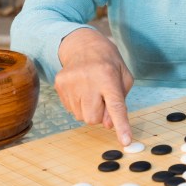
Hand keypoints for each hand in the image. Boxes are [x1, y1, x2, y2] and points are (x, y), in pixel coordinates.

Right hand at [55, 28, 133, 145]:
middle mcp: (87, 80)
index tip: (126, 141)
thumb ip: (120, 101)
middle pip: (94, 118)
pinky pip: (71, 110)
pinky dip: (79, 104)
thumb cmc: (107, 61)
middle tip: (102, 97)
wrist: (82, 44)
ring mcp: (70, 83)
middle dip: (101, 115)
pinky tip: (81, 88)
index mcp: (107, 75)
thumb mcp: (123, 74)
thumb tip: (109, 125)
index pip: (115, 105)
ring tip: (91, 90)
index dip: (121, 125)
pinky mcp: (59, 85)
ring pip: (81, 117)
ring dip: (89, 109)